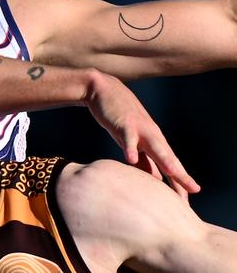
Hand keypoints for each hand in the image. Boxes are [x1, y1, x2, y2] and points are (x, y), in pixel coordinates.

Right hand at [84, 70, 199, 197]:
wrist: (103, 90)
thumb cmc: (118, 118)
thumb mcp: (132, 141)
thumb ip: (141, 159)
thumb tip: (153, 180)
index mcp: (153, 143)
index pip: (169, 167)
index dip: (178, 183)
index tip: (186, 204)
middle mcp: (151, 136)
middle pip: (168, 159)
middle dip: (181, 176)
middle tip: (192, 192)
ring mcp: (139, 129)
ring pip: (155, 147)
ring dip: (166, 161)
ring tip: (177, 175)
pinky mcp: (124, 123)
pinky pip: (128, 137)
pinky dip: (130, 147)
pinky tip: (131, 159)